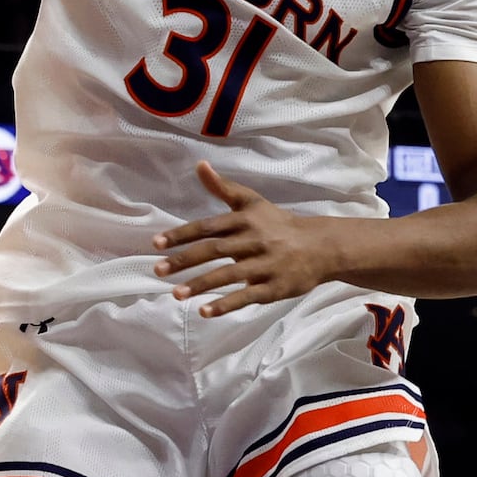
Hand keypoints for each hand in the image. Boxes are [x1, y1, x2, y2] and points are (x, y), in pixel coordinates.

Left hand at [152, 160, 342, 315]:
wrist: (321, 247)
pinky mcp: (274, 287)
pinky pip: (247, 296)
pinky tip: (204, 311)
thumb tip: (199, 164)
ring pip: (228, 274)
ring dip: (201, 285)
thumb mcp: (252, 202)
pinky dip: (226, 304)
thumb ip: (223, 187)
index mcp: (244, 220)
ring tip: (175, 294)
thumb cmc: (278, 224)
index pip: (207, 226)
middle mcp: (252, 240)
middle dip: (184, 260)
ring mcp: (264, 265)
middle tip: (157, 270)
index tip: (156, 244)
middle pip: (214, 250)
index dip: (181, 234)